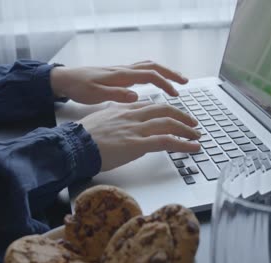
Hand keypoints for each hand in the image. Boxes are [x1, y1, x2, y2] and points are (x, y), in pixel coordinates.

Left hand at [50, 61, 187, 103]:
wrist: (66, 79)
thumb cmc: (80, 87)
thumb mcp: (95, 95)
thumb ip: (116, 95)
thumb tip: (136, 96)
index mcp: (122, 75)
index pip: (150, 76)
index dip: (165, 84)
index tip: (176, 94)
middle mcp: (124, 70)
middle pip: (153, 67)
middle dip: (171, 73)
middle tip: (185, 82)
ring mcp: (122, 71)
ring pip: (148, 67)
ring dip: (164, 72)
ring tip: (176, 81)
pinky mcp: (119, 74)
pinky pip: (141, 71)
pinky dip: (154, 74)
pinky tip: (156, 83)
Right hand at [76, 101, 200, 170]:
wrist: (73, 146)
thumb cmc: (82, 137)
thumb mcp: (100, 120)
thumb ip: (114, 118)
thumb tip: (121, 122)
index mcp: (124, 109)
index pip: (151, 106)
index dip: (167, 111)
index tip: (175, 116)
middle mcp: (132, 115)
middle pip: (164, 110)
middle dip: (182, 116)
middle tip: (193, 124)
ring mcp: (136, 129)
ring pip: (169, 123)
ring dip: (187, 129)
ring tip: (197, 136)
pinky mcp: (137, 144)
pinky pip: (166, 141)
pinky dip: (183, 144)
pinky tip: (194, 148)